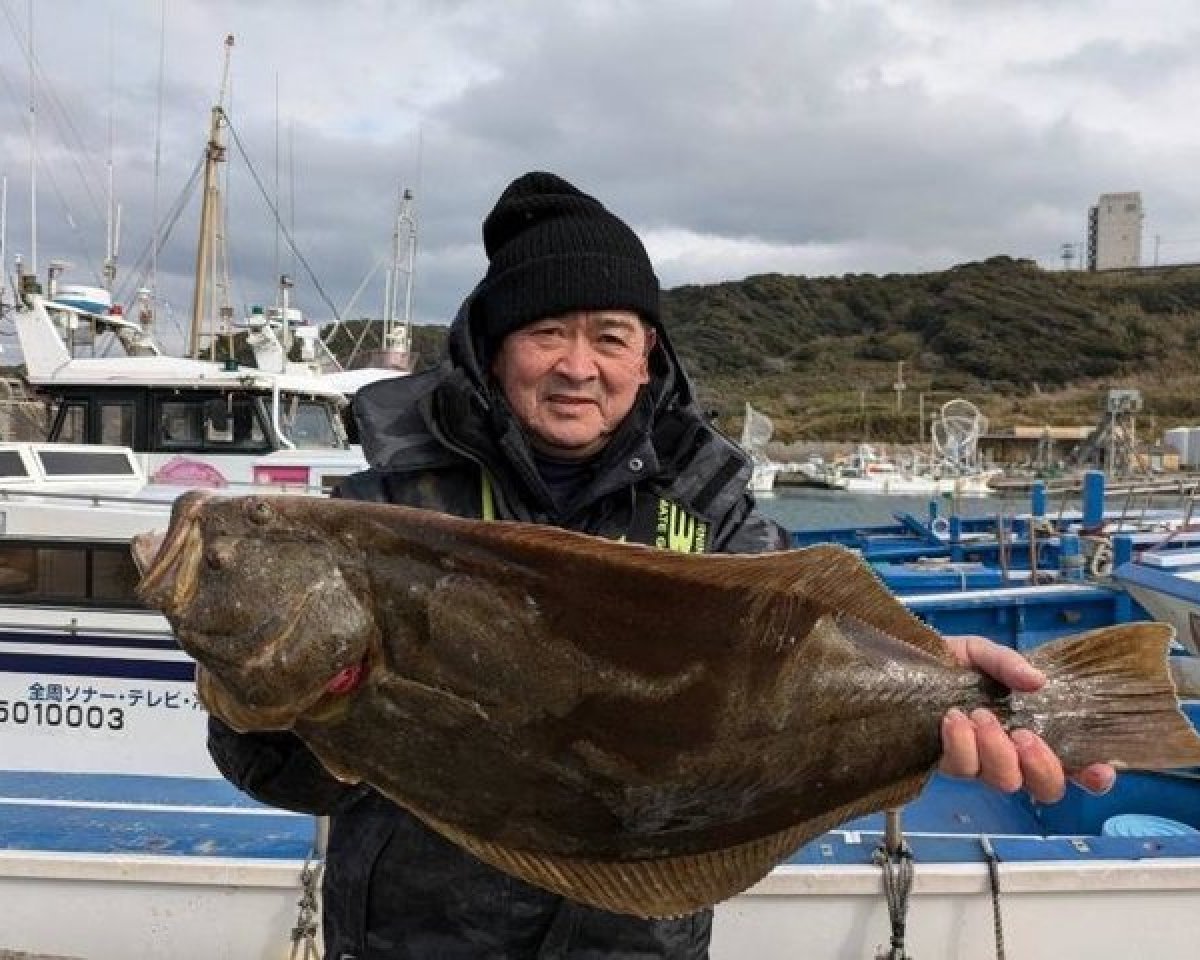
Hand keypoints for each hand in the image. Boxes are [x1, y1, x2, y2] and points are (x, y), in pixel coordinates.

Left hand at [938, 635, 1115, 802]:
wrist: (902, 662)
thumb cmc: (949, 662)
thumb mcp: (982, 652)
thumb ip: (1008, 663)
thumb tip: (1036, 680)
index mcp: (1032, 729)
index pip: (1074, 766)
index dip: (1092, 776)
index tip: (1098, 768)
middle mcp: (1010, 754)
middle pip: (1044, 788)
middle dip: (1041, 765)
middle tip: (1023, 734)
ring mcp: (978, 763)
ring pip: (1002, 782)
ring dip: (996, 750)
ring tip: (980, 715)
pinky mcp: (945, 763)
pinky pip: (961, 769)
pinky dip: (961, 744)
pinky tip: (953, 718)